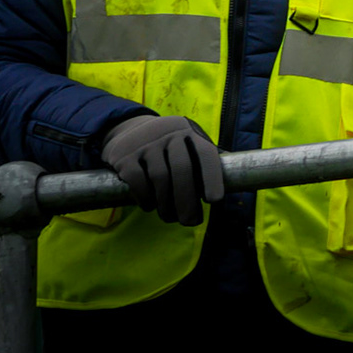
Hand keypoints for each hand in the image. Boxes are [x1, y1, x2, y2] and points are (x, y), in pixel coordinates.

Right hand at [99, 114, 224, 225]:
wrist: (128, 131)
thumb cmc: (168, 146)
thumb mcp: (187, 144)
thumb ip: (203, 162)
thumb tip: (228, 188)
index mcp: (190, 132)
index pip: (206, 154)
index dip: (212, 177)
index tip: (214, 201)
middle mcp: (169, 134)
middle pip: (183, 170)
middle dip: (188, 201)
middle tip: (190, 222)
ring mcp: (146, 143)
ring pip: (160, 178)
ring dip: (166, 204)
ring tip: (169, 217)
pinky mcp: (124, 155)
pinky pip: (137, 181)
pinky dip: (146, 198)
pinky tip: (150, 206)